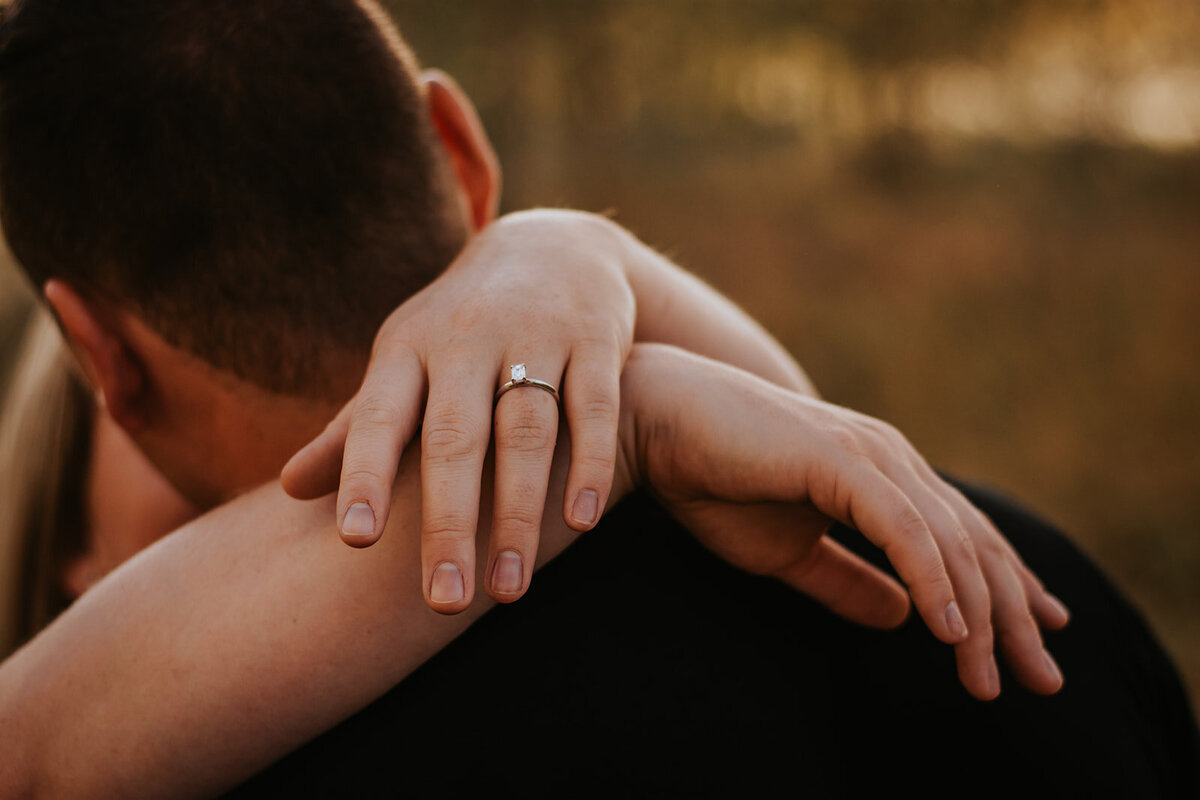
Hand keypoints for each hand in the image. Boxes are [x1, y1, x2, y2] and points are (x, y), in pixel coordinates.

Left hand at [282, 209, 634, 611]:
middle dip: (448, 523)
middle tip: (443, 601)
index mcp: (407, 348)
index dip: (363, 474)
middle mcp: (466, 339)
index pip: (378, 417)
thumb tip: (287, 491)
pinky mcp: (594, 340)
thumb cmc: (459, 324)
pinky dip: (586, 464)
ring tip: (509, 589)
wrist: (553, 247)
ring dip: (517, 513)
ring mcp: (534, 336)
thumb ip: (355, 427)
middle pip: (454, 438)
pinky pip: (591, 406)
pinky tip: (580, 524)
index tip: (353, 540)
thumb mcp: (403, 360)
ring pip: (525, 431)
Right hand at [619, 344, 1070, 699]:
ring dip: (977, 616)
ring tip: (988, 677)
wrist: (656, 423)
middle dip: (1012, 616)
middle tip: (1043, 680)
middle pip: (973, 544)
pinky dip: (933, 580)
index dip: (1008, 588)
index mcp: (884, 475)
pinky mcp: (841, 460)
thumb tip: (903, 618)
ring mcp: (871, 455)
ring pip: (949, 543)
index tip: (1038, 637)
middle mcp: (892, 459)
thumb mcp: (791, 551)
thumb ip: (848, 581)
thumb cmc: (714, 481)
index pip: (963, 537)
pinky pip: (903, 530)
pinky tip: (949, 630)